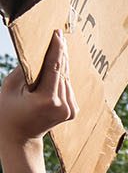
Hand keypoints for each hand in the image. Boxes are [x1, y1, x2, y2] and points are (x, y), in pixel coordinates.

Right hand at [0, 29, 74, 147]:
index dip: (56, 50)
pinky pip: (68, 88)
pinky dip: (62, 77)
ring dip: (62, 64)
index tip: (58, 35)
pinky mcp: (73, 111)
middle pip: (63, 73)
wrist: (19, 137)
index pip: (55, 69)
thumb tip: (36, 53)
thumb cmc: (8, 111)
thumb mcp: (11, 88)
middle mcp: (64, 106)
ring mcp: (71, 110)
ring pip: (67, 80)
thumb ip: (24, 71)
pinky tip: (58, 67)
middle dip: (60, 53)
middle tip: (59, 35)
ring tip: (58, 46)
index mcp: (48, 100)